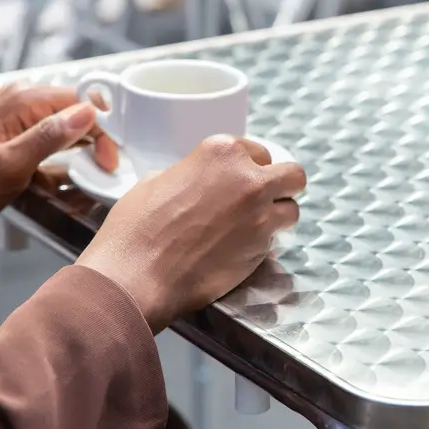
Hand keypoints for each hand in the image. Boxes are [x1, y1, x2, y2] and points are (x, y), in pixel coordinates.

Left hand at [0, 85, 118, 248]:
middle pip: (76, 109)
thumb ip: (49, 137)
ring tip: (95, 169)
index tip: (108, 160)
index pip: (79, 102)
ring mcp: (17, 113)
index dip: (101, 129)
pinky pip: (52, 132)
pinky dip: (67, 150)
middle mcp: (20, 99)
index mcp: (20, 101)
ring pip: (67, 121)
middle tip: (106, 168)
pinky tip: (72, 168)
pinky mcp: (15, 129)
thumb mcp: (9, 166)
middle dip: (97, 136)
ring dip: (84, 144)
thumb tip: (87, 113)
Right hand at [76, 136, 306, 332]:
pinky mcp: (262, 249)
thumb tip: (196, 182)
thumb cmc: (135, 229)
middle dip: (281, 187)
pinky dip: (264, 245)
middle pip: (292, 175)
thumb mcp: (155, 181)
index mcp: (221, 152)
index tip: (242, 181)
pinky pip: (275, 242)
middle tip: (265, 200)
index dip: (250, 168)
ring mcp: (260, 215)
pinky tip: (240, 251)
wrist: (136, 276)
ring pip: (291, 210)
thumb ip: (189, 174)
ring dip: (278, 218)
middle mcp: (248, 178)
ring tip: (254, 229)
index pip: (258, 152)